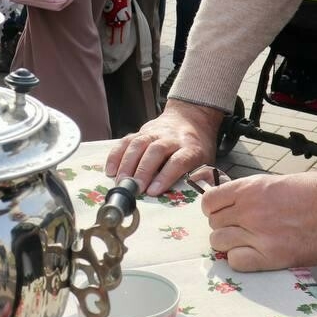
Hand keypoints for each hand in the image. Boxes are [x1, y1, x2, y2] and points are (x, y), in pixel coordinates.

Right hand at [105, 99, 223, 195]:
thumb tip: (190, 198)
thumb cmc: (197, 147)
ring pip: (139, 144)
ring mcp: (155, 132)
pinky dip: (116, 155)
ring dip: (127, 163)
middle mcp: (172, 137)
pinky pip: (126, 140)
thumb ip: (198, 177)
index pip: (179, 160)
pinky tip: (110, 169)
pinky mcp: (141, 131)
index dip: (166, 175)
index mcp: (191, 147)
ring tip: (121, 181)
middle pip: (156, 151)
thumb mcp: (206, 161)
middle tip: (134, 188)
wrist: (190, 117)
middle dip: (143, 170)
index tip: (153, 191)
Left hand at [205, 170, 316, 270]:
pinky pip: (236, 262)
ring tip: (246, 242)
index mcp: (250, 188)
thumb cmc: (316, 192)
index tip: (224, 213)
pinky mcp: (272, 256)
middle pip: (214, 224)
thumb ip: (250, 194)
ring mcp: (259, 234)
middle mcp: (249, 210)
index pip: (209, 202)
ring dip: (229, 244)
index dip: (215, 209)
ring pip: (220, 243)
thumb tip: (231, 205)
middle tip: (239, 229)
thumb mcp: (276, 182)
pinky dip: (240, 260)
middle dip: (224, 226)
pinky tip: (253, 255)